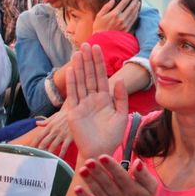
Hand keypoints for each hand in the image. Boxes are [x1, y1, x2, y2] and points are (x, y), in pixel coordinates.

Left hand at [32, 108, 73, 157]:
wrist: (77, 110)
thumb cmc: (66, 114)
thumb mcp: (55, 116)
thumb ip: (45, 121)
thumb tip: (36, 123)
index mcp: (50, 126)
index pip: (39, 136)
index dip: (33, 144)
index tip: (30, 150)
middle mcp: (54, 131)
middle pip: (44, 143)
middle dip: (39, 151)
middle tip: (37, 157)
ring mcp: (62, 134)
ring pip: (52, 147)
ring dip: (49, 154)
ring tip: (46, 160)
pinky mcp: (70, 137)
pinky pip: (64, 148)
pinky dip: (61, 154)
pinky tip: (59, 159)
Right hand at [65, 44, 128, 160]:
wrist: (100, 151)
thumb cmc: (112, 136)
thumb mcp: (122, 115)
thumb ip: (122, 98)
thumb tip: (121, 80)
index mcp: (105, 98)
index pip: (101, 76)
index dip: (99, 62)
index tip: (97, 48)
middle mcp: (92, 98)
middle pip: (90, 75)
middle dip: (88, 60)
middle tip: (86, 44)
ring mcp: (82, 104)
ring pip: (81, 82)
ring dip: (80, 67)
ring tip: (78, 53)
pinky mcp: (74, 112)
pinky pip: (73, 94)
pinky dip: (72, 82)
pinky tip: (72, 70)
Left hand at [75, 157, 157, 195]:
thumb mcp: (151, 186)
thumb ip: (144, 174)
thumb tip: (137, 162)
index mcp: (132, 190)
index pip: (121, 176)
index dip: (112, 166)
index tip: (103, 156)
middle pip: (107, 183)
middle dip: (98, 172)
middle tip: (88, 160)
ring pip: (98, 192)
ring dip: (89, 181)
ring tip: (82, 170)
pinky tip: (76, 189)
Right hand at [93, 0, 139, 33]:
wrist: (102, 40)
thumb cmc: (99, 27)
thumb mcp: (99, 16)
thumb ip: (106, 7)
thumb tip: (113, 0)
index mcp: (114, 14)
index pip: (124, 3)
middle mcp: (121, 18)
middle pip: (131, 7)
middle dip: (135, 1)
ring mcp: (125, 24)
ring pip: (133, 13)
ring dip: (136, 7)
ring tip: (138, 2)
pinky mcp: (126, 29)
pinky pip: (133, 20)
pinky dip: (136, 14)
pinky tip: (136, 11)